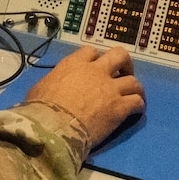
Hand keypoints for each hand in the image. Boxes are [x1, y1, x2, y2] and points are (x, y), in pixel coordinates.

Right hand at [25, 45, 144, 150]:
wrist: (53, 128)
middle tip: (123, 72)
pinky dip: (138, 105)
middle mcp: (96, 72)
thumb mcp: (40, 88)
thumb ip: (53, 82)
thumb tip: (51, 87)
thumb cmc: (41, 109)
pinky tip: (136, 111)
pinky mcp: (119, 107)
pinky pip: (137, 102)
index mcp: (74, 64)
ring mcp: (110, 89)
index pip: (91, 51)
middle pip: (120, 55)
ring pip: (134, 80)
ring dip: (135, 87)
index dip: (96, 58)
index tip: (96, 67)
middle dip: (124, 63)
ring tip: (135, 94)